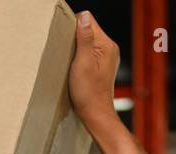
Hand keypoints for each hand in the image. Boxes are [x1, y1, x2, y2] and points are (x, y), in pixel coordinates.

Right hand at [69, 11, 120, 133]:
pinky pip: (89, 52)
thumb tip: (84, 16)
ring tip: (71, 62)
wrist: (96, 115)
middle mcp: (110, 48)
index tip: (66, 43)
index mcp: (107, 45)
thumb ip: (84, 38)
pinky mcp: (102, 65)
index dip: (73, 27)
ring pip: (87, 41)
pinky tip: (76, 67)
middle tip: (67, 55)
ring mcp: (107, 57)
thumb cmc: (88, 93)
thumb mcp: (83, 63)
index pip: (88, 21)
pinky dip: (79, 56)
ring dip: (76, 47)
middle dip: (74, 38)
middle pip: (87, 30)